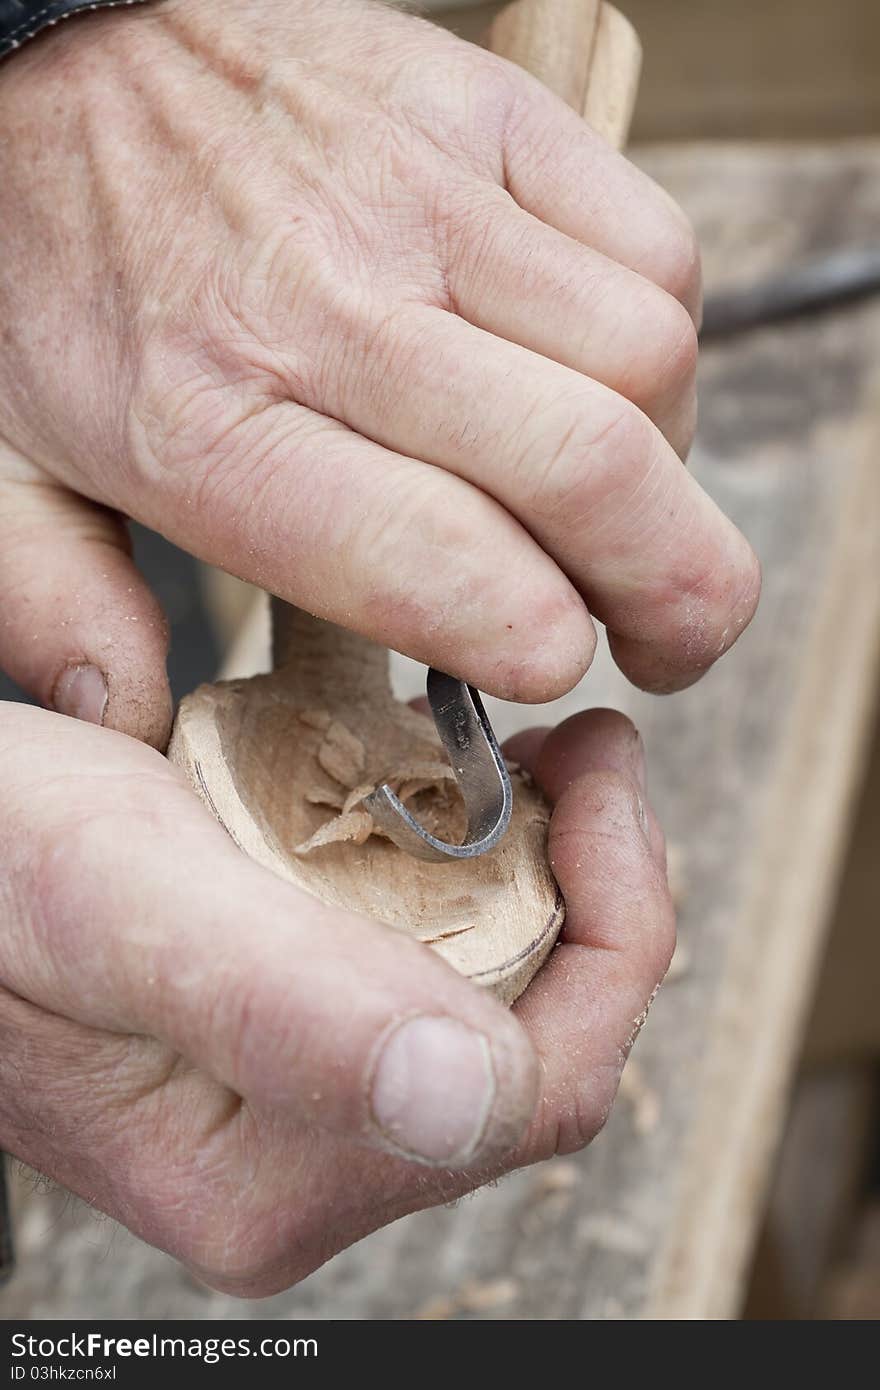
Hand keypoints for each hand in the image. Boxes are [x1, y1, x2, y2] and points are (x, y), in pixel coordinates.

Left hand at [0, 0, 758, 750]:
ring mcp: (421, 200)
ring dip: (668, 463)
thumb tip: (129, 720)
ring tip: (615, 496)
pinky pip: (652, 243)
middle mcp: (333, 313)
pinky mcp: (483, 116)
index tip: (555, 667)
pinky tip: (599, 376)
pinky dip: (663, 335)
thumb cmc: (42, 272)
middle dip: (680, 591)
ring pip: (645, 361)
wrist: (56, 59)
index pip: (435, 562)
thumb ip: (55, 607)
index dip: (538, 643)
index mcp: (211, 429)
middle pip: (589, 470)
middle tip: (674, 637)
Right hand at [0, 701, 670, 1292]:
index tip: (596, 770)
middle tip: (572, 751)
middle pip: (533, 1041)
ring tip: (508, 757)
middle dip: (583, 884)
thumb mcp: (116, 896)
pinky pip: (423, 964)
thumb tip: (473, 1094)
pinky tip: (431, 791)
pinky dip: (454, 869)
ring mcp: (296, 1105)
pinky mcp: (283, 1040)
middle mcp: (301, 1165)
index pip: (541, 1085)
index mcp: (279, 1176)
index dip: (612, 925)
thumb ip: (285, 1003)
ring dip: (527, 870)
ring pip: (487, 996)